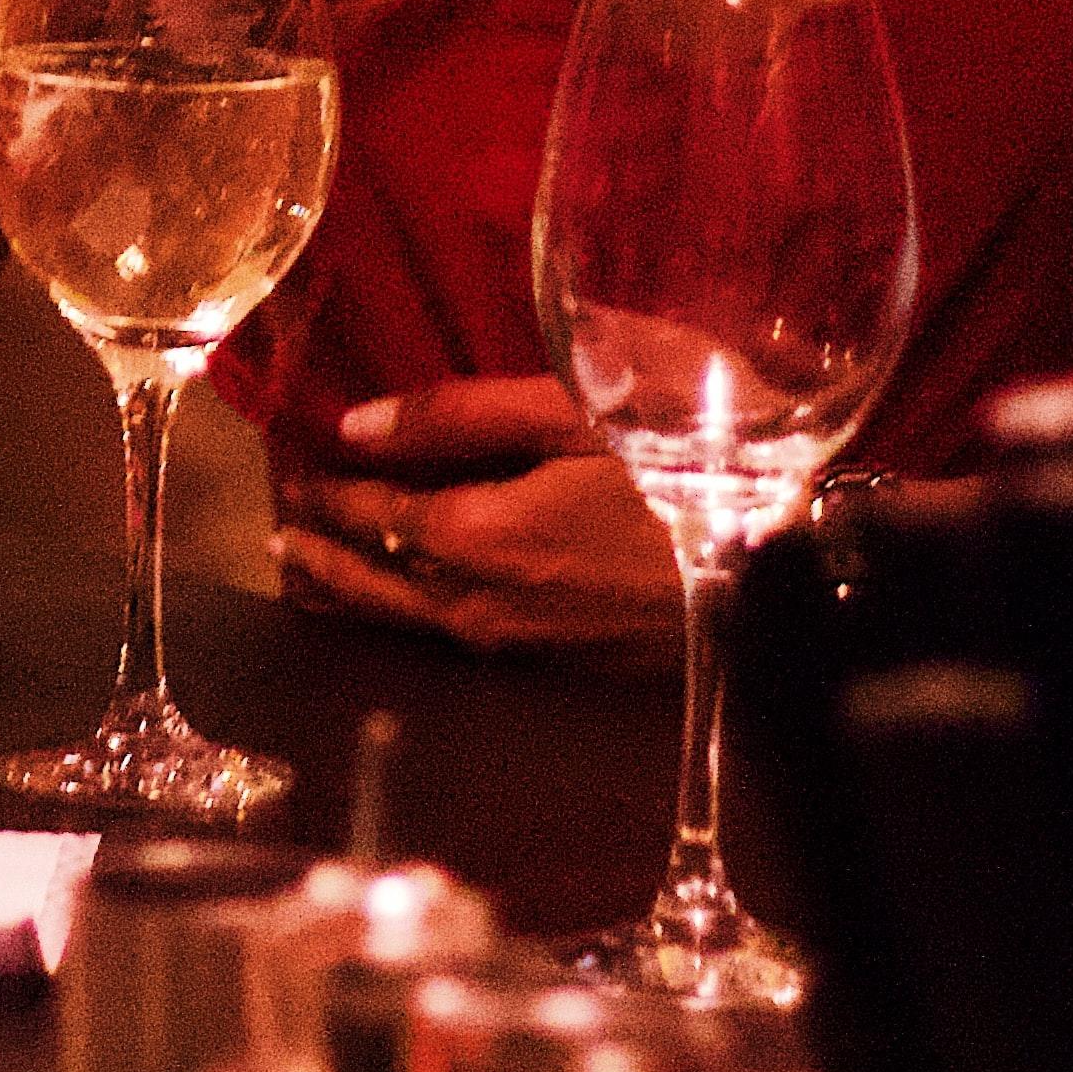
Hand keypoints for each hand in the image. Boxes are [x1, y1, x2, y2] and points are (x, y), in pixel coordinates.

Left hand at [278, 377, 679, 655]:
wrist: (793, 564)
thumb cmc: (695, 464)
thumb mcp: (579, 406)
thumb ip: (463, 414)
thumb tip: (360, 424)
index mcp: (483, 538)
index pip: (369, 515)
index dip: (320, 488)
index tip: (286, 463)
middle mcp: (486, 607)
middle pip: (370, 583)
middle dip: (316, 546)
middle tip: (279, 518)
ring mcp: (523, 647)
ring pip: (406, 620)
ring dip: (352, 586)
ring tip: (309, 562)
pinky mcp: (559, 665)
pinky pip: (452, 636)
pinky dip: (405, 609)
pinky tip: (402, 592)